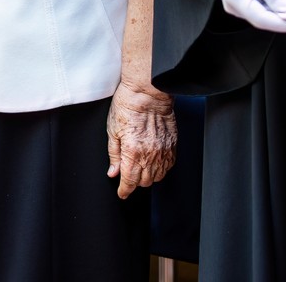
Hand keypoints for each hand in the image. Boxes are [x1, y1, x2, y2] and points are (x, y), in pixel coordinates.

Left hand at [106, 80, 175, 196]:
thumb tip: (113, 172)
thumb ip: (114, 155)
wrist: (148, 93)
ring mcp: (163, 151)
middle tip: (128, 176)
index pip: (129, 182)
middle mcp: (150, 155)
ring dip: (148, 177)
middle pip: (144, 182)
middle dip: (134, 183)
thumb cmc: (128, 106)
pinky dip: (161, 169)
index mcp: (133, 153)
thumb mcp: (112, 131)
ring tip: (140, 169)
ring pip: (157, 176)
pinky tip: (153, 163)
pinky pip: (168, 166)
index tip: (122, 193)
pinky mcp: (172, 145)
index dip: (124, 191)